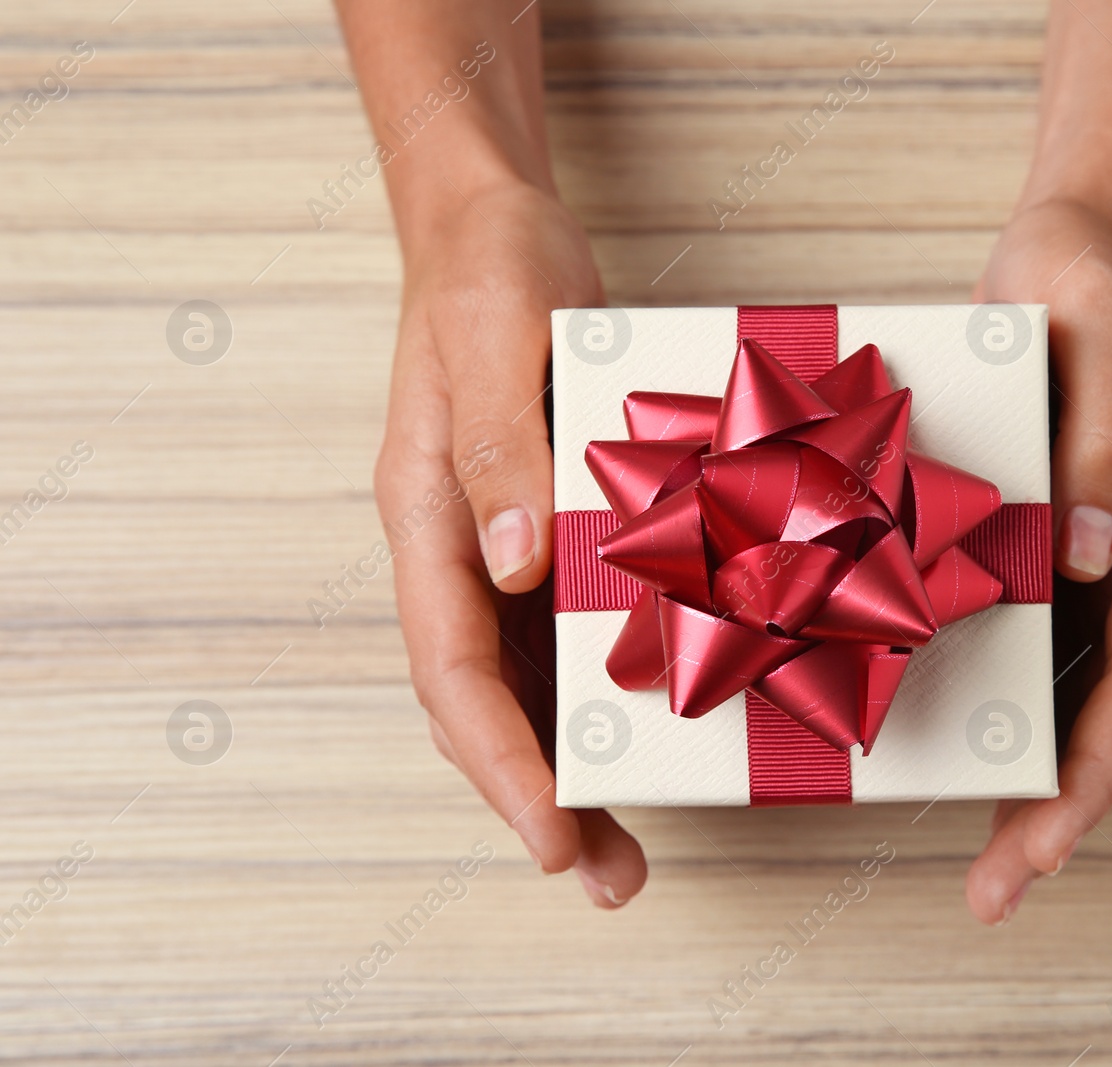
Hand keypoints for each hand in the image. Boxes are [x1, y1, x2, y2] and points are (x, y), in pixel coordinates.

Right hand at [373, 179, 646, 907]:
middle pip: (489, 702)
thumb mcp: (494, 339)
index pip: (451, 667)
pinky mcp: (557, 529)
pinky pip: (577, 628)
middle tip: (606, 875)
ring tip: (631, 846)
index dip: (498, 761)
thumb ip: (498, 451)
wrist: (498, 228)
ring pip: (532, 681)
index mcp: (427, 518)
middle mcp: (462, 551)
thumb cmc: (487, 272)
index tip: (550, 834)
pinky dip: (611, 689)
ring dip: (577, 764)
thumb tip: (512, 570)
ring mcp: (506, 547)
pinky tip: (660, 730)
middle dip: (540, 797)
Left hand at [965, 197, 1111, 923]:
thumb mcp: (1095, 325)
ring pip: (1079, 690)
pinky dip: (1008, 706)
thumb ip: (1102, 436)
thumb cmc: (1085, 271)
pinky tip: (959, 744)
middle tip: (998, 889)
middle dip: (1063, 808)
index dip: (1096, 770)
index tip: (1044, 844)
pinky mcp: (1053, 535)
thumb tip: (1085, 558)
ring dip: (1036, 777)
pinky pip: (1039, 643)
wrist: (1077, 236)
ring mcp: (1101, 550)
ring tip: (984, 856)